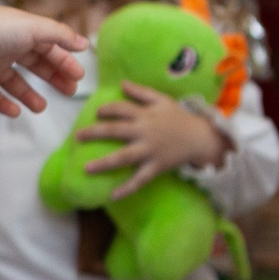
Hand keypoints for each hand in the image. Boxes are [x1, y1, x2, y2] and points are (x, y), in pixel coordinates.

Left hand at [0, 6, 87, 117]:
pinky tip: (16, 112)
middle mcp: (6, 47)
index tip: (79, 75)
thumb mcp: (35, 28)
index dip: (64, 60)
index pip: (48, 47)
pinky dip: (3, 105)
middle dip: (53, 77)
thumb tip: (84, 44)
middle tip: (70, 91)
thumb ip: (60, 35)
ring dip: (28, 95)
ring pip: (14, 82)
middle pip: (35, 65)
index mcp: (20, 31)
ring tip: (41, 108)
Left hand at [77, 83, 230, 200]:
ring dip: (104, 163)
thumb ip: (141, 92)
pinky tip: (112, 196)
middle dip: (94, 133)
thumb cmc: (179, 118)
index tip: (97, 113)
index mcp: (145, 115)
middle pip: (115, 131)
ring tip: (86, 168)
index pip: (121, 109)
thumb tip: (122, 83)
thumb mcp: (162, 100)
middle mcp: (144, 132)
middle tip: (77, 137)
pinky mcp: (156, 167)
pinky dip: (127, 189)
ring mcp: (150, 151)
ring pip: (123, 158)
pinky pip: (139, 180)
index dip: (107, 109)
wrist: (201, 139)